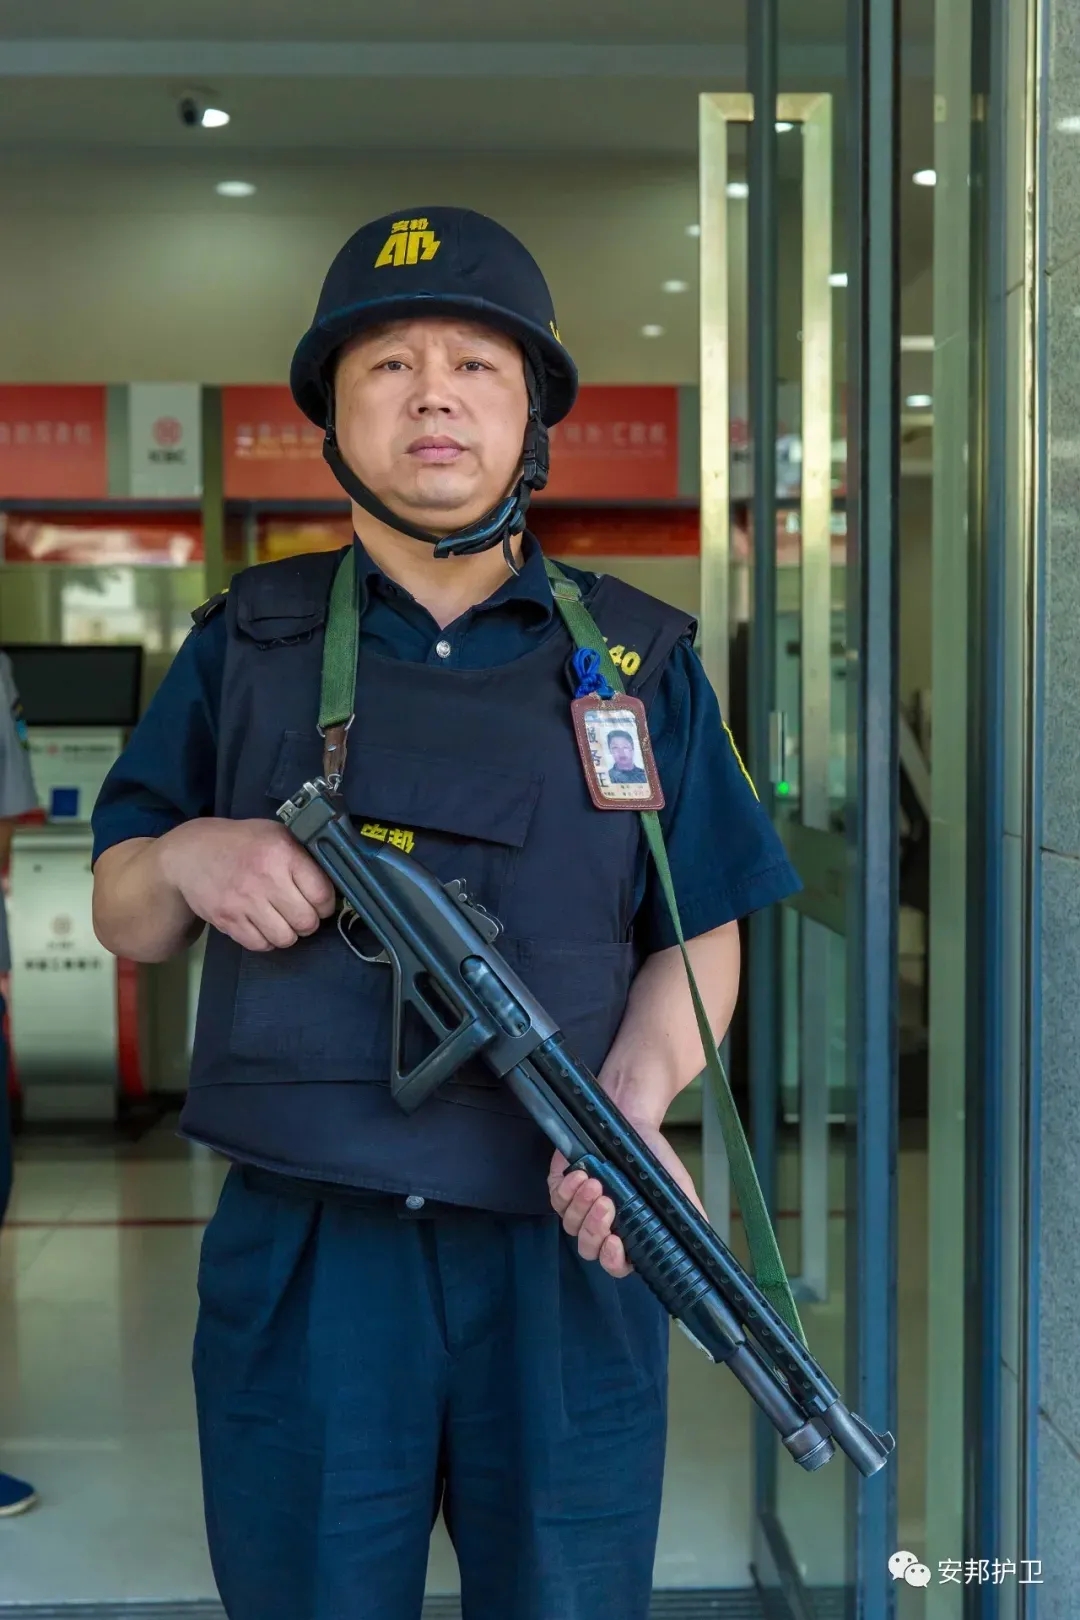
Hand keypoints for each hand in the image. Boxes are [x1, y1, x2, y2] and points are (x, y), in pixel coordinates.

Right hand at [158, 817, 335, 952]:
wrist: (191, 854)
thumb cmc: (242, 843)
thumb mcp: (276, 835)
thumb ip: (304, 856)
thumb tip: (335, 882)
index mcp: (282, 852)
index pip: (322, 894)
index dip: (327, 904)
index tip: (321, 902)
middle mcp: (264, 877)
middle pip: (306, 921)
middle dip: (309, 921)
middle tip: (301, 913)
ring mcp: (244, 901)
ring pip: (285, 938)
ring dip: (288, 933)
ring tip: (282, 919)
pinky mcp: (227, 919)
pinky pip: (260, 945)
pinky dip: (266, 940)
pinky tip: (263, 924)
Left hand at [547, 1121, 705, 1278]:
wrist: (631, 1117)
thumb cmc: (653, 1155)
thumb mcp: (676, 1184)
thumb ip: (687, 1215)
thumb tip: (704, 1242)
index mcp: (627, 1233)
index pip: (615, 1263)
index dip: (612, 1260)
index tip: (616, 1242)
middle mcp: (600, 1225)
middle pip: (588, 1247)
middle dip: (595, 1229)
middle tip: (607, 1204)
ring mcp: (578, 1207)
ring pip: (570, 1224)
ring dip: (581, 1206)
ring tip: (596, 1182)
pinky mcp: (561, 1185)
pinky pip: (556, 1199)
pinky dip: (566, 1190)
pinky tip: (580, 1175)